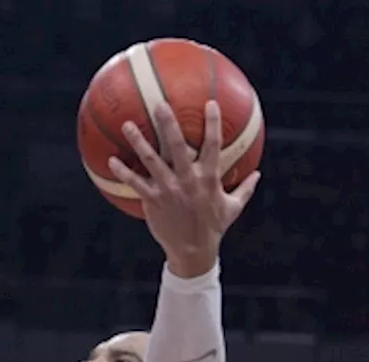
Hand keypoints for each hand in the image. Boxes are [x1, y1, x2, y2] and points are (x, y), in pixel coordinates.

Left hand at [108, 101, 259, 277]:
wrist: (193, 251)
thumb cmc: (213, 228)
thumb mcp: (233, 208)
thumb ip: (245, 189)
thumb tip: (258, 174)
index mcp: (209, 177)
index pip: (213, 145)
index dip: (213, 123)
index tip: (210, 103)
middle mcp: (187, 179)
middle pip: (177, 146)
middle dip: (168, 123)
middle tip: (159, 103)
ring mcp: (168, 189)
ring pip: (151, 160)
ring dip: (138, 141)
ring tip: (127, 124)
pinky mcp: (153, 200)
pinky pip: (135, 183)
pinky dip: (122, 172)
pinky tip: (110, 160)